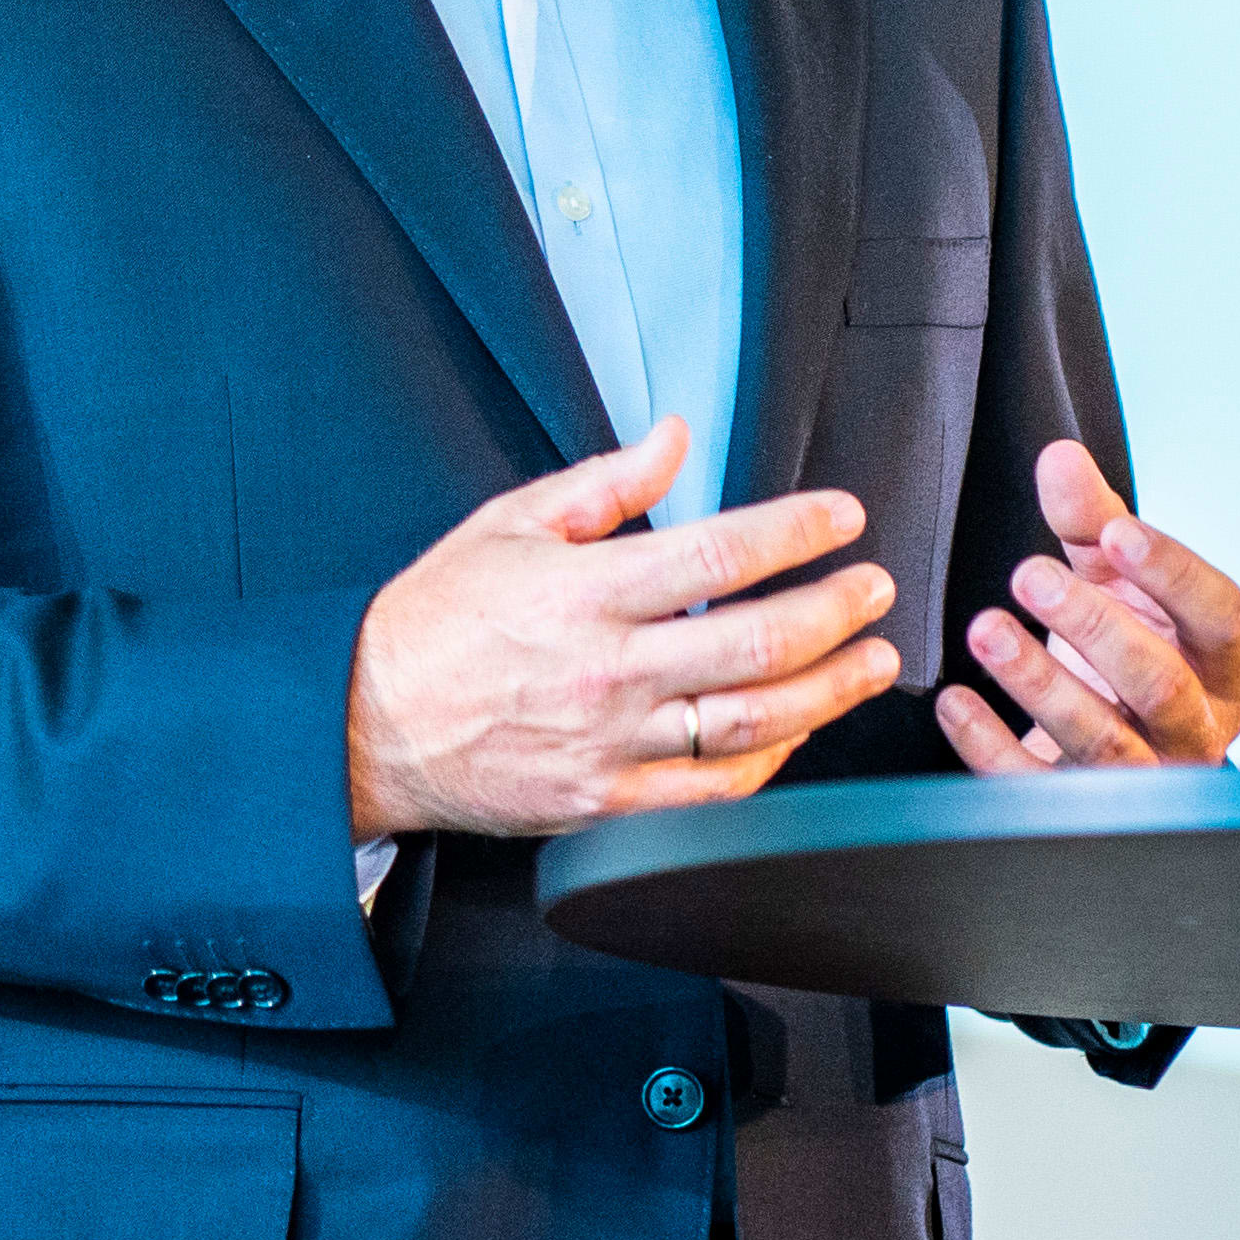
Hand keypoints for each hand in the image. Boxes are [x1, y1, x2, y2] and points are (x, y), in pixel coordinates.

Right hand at [343, 419, 900, 839]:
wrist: (364, 723)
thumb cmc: (433, 621)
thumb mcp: (507, 525)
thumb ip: (603, 485)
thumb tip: (674, 439)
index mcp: (586, 592)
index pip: (719, 552)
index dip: (797, 530)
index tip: (843, 516)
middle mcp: (610, 669)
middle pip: (756, 640)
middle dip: (835, 609)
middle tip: (875, 586)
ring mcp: (614, 743)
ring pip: (752, 720)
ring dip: (828, 687)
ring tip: (871, 659)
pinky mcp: (609, 801)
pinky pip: (714, 790)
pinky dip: (771, 761)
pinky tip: (800, 730)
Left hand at [936, 438, 1239, 774]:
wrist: (1111, 731)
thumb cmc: (1125, 644)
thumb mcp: (1115, 578)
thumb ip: (1092, 518)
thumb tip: (1059, 457)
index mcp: (1224, 662)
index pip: (1222, 616)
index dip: (1174, 574)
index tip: (1117, 532)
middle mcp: (1198, 724)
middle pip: (1159, 682)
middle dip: (1093, 626)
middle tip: (1028, 574)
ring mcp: (1146, 776)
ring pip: (1104, 741)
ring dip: (1040, 684)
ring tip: (986, 630)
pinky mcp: (1084, 812)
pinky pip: (1040, 788)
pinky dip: (993, 745)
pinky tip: (956, 702)